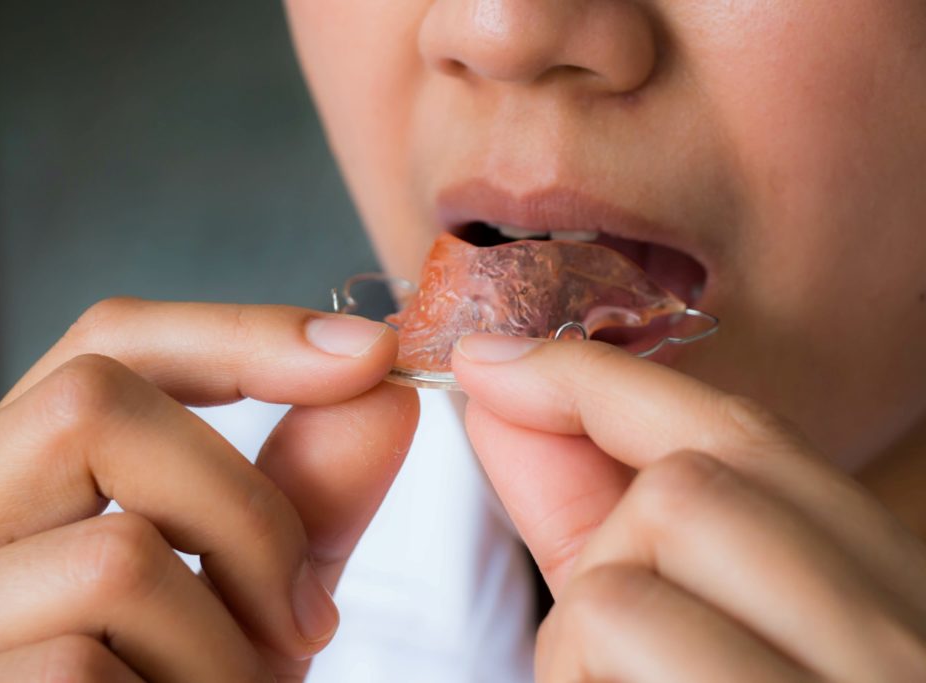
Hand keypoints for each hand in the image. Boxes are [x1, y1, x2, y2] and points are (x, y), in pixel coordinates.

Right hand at [0, 298, 418, 682]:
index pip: (107, 343)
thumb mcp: (243, 598)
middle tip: (306, 623)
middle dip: (245, 510)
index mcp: (10, 488)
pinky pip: (80, 669)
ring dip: (225, 648)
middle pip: (90, 407)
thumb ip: (299, 501)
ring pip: (110, 558)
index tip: (365, 354)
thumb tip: (382, 393)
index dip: (241, 333)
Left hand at [453, 334, 925, 681]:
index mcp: (898, 596)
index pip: (743, 434)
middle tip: (616, 636)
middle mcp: (901, 652)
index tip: (497, 362)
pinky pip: (612, 657)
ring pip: (621, 594)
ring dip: (578, 650)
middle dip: (608, 551)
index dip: (598, 379)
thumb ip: (597, 514)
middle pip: (686, 496)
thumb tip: (508, 401)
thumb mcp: (694, 626)